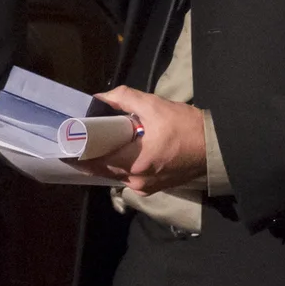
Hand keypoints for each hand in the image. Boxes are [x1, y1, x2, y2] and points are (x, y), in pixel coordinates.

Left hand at [73, 86, 207, 194]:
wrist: (217, 147)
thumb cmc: (186, 127)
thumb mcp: (154, 105)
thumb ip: (125, 98)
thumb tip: (101, 98)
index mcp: (134, 163)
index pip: (96, 162)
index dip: (80, 152)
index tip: (68, 143)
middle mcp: (137, 181)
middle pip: (104, 169)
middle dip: (93, 154)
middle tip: (82, 138)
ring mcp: (147, 187)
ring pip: (117, 174)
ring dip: (109, 160)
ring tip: (101, 142)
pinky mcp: (155, 188)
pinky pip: (130, 177)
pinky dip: (123, 165)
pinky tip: (122, 150)